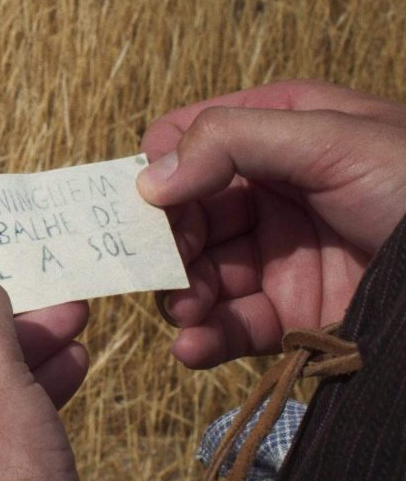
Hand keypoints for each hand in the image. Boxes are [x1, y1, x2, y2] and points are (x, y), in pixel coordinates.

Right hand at [137, 81, 405, 368]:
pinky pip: (229, 326)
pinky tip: (193, 348)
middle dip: (165, 244)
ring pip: (198, 273)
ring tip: (186, 313)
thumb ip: (233, 141)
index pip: (186, 144)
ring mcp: (276, 255)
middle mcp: (267, 191)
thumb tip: (148, 179)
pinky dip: (203, 339)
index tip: (150, 205)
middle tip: (164, 270)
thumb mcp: (332, 139)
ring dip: (179, 295)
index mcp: (274, 132)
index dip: (159, 172)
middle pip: (181, 214)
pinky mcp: (290, 313)